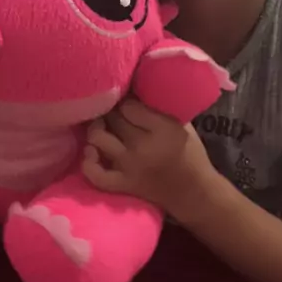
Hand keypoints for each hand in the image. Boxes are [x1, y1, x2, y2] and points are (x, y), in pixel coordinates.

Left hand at [82, 99, 214, 220]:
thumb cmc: (189, 153)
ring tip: (102, 125)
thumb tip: (133, 89)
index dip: (126, 100)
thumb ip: (158, 107)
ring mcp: (129, 166)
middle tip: (114, 111)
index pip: (128, 105)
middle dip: (112, 111)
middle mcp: (142, 146)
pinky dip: (88, 162)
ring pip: (98, 138)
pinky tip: (91, 151)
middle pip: (113, 119)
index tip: (128, 101)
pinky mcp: (123, 184)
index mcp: (162, 128)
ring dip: (97, 128)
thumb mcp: (181, 123)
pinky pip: (95, 174)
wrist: (193, 192)